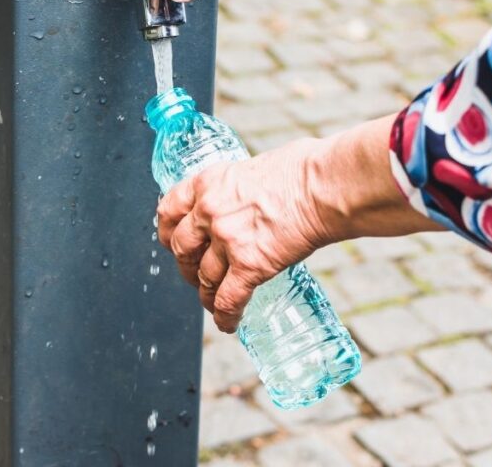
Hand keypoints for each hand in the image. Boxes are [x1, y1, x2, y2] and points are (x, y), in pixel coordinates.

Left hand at [157, 116, 443, 332]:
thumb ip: (239, 189)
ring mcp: (227, 241)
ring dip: (206, 295)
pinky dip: (226, 316)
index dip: (166, 232)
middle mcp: (209, 212)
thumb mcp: (253, 168)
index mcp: (207, 183)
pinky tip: (229, 324)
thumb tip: (248, 200)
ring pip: (205, 278)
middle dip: (187, 267)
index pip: (168, 211)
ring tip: (214, 302)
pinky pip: (228, 300)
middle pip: (182, 249)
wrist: (324, 185)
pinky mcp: (250, 266)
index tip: (171, 242)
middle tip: (196, 275)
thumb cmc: (302, 169)